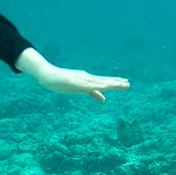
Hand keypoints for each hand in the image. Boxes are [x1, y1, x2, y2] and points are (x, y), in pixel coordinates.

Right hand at [15, 48, 129, 101]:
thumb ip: (92, 93)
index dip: (116, 82)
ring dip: (107, 83)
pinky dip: (94, 86)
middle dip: (116, 82)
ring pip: (96, 82)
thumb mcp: (80, 89)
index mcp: (89, 80)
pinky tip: (101, 86)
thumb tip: (104, 99)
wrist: (47, 75)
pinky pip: (85, 85)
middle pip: (103, 80)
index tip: (126, 83)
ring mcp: (80, 79)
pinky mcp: (73, 81)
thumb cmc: (63, 82)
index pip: (105, 81)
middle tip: (128, 84)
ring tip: (117, 84)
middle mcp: (87, 78)